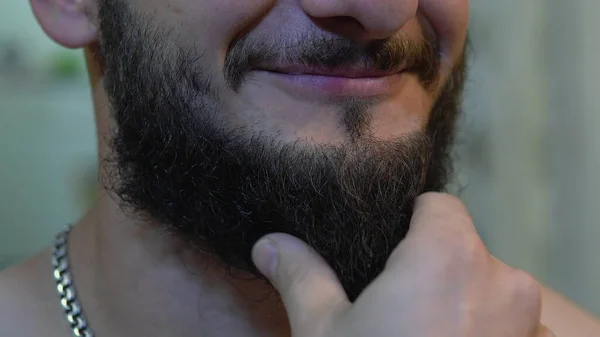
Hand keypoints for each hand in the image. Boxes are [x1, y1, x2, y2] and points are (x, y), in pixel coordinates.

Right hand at [252, 192, 554, 336]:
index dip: (410, 222)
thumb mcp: (323, 332)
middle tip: (392, 309)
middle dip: (430, 269)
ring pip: (485, 289)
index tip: (386, 254)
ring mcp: (527, 322)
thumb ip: (301, 276)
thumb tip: (268, 244)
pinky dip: (482, 330)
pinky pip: (507, 323)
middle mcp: (503, 280)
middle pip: (461, 249)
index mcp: (449, 255)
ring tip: (418, 336)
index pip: (439, 205)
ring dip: (459, 303)